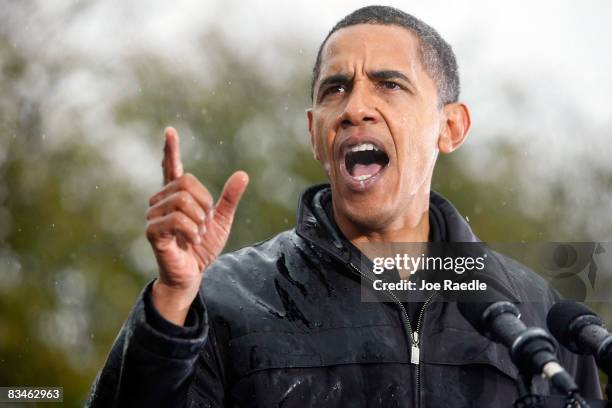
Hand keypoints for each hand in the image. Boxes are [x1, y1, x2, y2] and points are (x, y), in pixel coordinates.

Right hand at [145, 127, 248, 324]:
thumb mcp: (221, 220)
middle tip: (204, 224)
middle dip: (204, 204)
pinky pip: (176, 219)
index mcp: (176, 196)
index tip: (170, 131)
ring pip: (182, 200)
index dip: (171, 150)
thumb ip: (229, 198)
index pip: (171, 168)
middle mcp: (161, 202)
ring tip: (196, 235)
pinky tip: (191, 241)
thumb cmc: (202, 247)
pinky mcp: (153, 231)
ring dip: (198, 220)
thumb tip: (243, 174)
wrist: (193, 274)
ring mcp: (154, 216)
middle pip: (186, 183)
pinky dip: (191, 230)